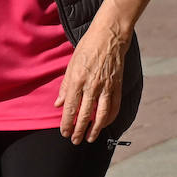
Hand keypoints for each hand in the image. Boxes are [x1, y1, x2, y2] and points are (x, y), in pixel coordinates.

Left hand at [54, 19, 126, 144]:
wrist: (109, 35)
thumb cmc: (88, 46)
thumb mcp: (71, 63)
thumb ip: (65, 86)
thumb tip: (58, 104)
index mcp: (77, 80)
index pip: (70, 108)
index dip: (67, 123)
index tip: (64, 133)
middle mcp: (91, 86)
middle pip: (84, 115)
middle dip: (78, 131)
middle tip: (75, 140)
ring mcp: (106, 87)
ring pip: (101, 115)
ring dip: (95, 129)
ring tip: (90, 138)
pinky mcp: (117, 86)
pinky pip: (114, 107)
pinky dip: (110, 118)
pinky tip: (105, 124)